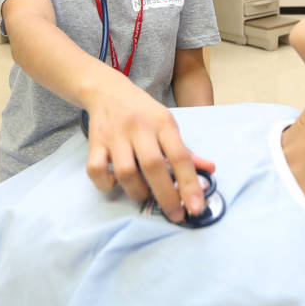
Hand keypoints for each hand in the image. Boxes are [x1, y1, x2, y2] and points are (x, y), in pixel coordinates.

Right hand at [83, 86, 211, 222]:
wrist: (107, 90)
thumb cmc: (143, 112)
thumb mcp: (167, 123)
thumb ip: (185, 150)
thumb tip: (210, 170)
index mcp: (163, 123)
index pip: (180, 156)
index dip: (190, 184)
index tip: (196, 208)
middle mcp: (139, 128)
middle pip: (153, 166)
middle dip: (167, 196)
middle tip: (175, 215)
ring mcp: (115, 135)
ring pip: (126, 172)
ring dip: (138, 192)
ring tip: (145, 196)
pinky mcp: (94, 143)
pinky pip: (96, 170)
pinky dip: (106, 184)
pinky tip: (116, 184)